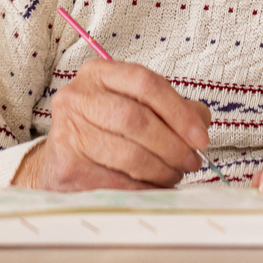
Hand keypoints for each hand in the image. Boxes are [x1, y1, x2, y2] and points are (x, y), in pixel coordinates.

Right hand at [14, 58, 209, 191]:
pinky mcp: (66, 164)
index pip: (146, 83)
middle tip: (191, 162)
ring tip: (174, 175)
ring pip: (127, 153)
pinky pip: (114, 181)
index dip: (179, 112)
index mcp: (100, 73)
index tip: (201, 137)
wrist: (61, 160)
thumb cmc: (105, 129)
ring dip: (160, 170)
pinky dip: (142, 188)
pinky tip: (153, 188)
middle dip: (172, 145)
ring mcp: (68, 130)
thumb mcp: (136, 106)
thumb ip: (172, 109)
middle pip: (137, 119)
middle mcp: (79, 97)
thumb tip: (201, 124)